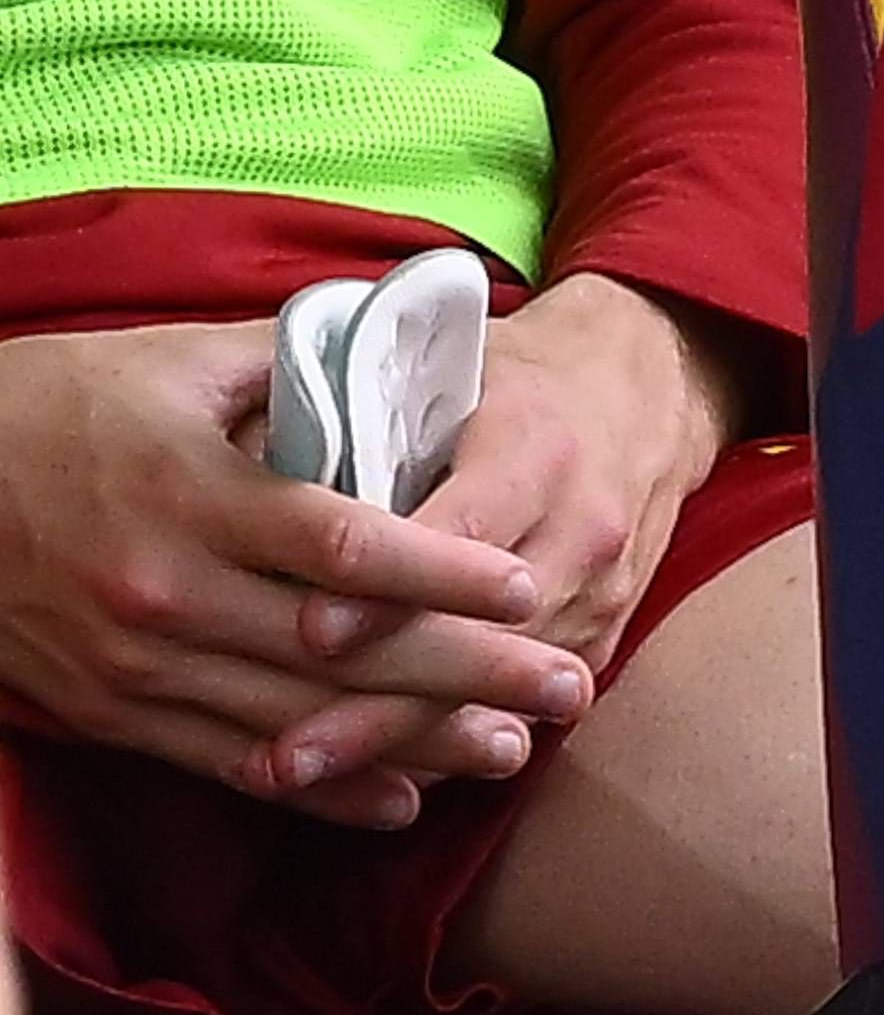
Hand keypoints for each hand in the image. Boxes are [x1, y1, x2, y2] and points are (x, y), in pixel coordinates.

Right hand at [0, 321, 594, 828]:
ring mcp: (136, 666)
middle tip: (568, 689)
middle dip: (467, 674)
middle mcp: (169, 594)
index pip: (343, 546)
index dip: (443, 573)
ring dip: (412, 743)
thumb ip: (296, 363)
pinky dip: (320, 790)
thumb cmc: (57, 406)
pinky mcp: (110, 714)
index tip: (529, 591)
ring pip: (297, 721)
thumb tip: (400, 342)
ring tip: (512, 751)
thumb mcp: (177, 362)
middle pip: (341, 648)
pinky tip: (399, 800)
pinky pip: (227, 763)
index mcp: (197, 498)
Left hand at [274, 275, 739, 787]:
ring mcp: (602, 591)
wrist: (650, 394)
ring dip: (399, 744)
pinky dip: (442, 750)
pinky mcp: (605, 639)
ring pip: (496, 690)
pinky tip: (367, 786)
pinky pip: (521, 712)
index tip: (307, 630)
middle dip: (378, 704)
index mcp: (538, 445)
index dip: (386, 588)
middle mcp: (582, 526)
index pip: (462, 531)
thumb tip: (243, 472)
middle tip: (283, 752)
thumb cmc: (517, 381)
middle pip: (480, 636)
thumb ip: (364, 426)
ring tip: (304, 781)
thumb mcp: (453, 375)